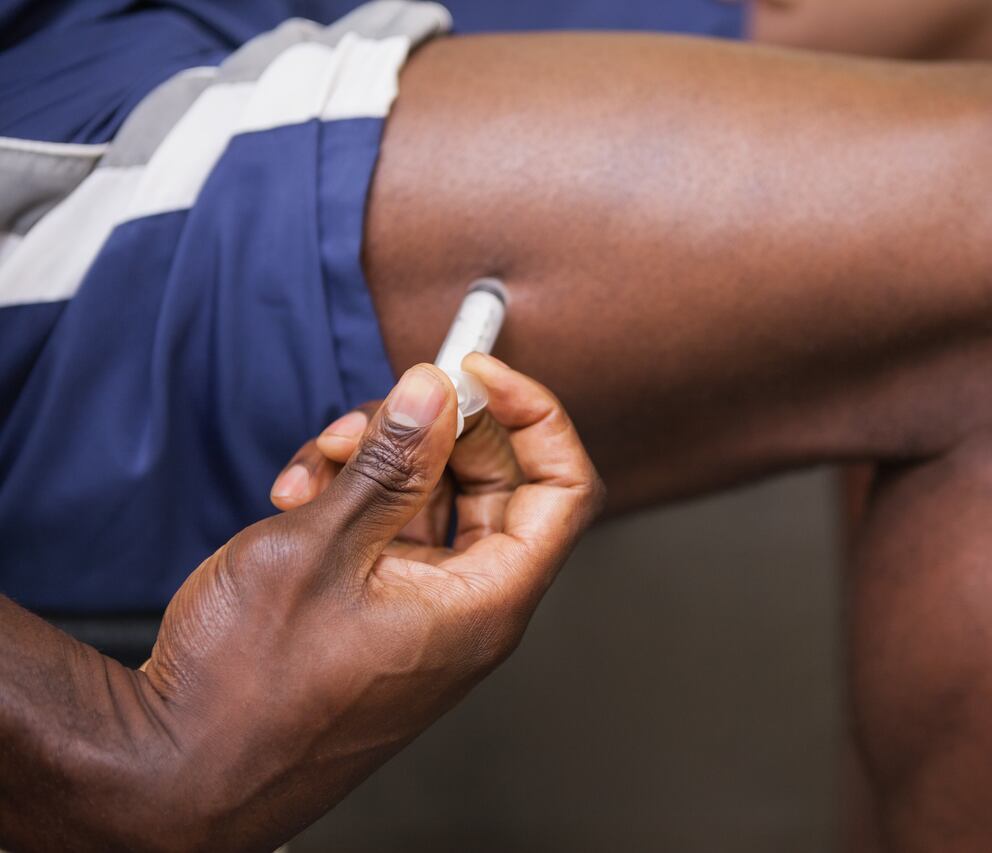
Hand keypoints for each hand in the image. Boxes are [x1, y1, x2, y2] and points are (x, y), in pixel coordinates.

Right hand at [142, 354, 602, 848]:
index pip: (563, 488)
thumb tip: (437, 395)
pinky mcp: (379, 610)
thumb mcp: (320, 550)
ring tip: (316, 462)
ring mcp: (423, 610)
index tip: (477, 373)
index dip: (534, 416)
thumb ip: (389, 465)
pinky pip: (392, 532)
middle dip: (434, 432)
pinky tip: (298, 495)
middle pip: (493, 482)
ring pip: (434, 499)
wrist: (173, 767)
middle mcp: (467, 608)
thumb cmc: (245, 691)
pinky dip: (353, 499)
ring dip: (379, 461)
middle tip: (375, 414)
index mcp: (485, 603)